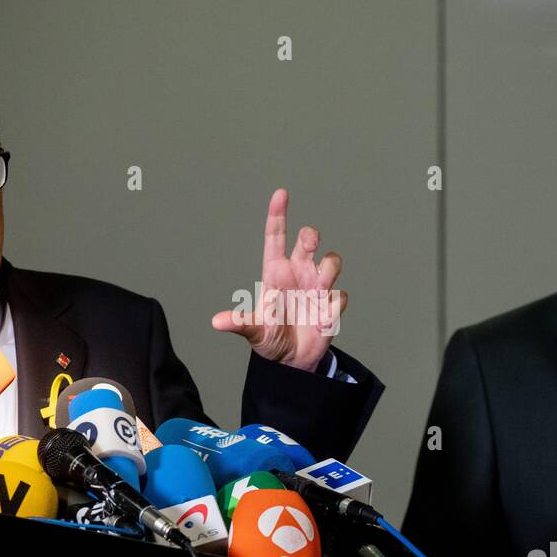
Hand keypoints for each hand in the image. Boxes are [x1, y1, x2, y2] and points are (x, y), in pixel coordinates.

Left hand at [211, 188, 346, 371]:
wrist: (291, 363)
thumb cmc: (270, 339)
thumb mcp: (254, 331)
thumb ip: (240, 324)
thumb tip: (217, 322)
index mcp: (276, 273)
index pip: (277, 237)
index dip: (279, 215)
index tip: (281, 194)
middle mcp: (298, 274)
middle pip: (309, 240)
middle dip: (311, 236)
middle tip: (310, 244)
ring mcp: (317, 287)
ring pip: (332, 261)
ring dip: (330, 269)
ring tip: (320, 291)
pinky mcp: (331, 305)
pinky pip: (339, 296)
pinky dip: (332, 307)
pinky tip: (320, 322)